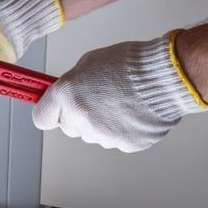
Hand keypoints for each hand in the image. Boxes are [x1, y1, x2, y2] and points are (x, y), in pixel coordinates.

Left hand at [32, 33, 207, 151]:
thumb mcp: (89, 63)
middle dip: (78, 115)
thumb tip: (65, 95)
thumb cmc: (130, 64)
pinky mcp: (124, 145)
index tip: (54, 108)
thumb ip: (72, 83)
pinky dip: (122, 129)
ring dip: (102, 122)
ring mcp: (103, 136)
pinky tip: (133, 111)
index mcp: (68, 95)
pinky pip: (115, 140)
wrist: (166, 76)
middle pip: (69, 127)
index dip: (50, 112)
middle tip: (97, 98)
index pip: (42, 118)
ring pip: (93, 134)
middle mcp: (82, 119)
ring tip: (122, 101)